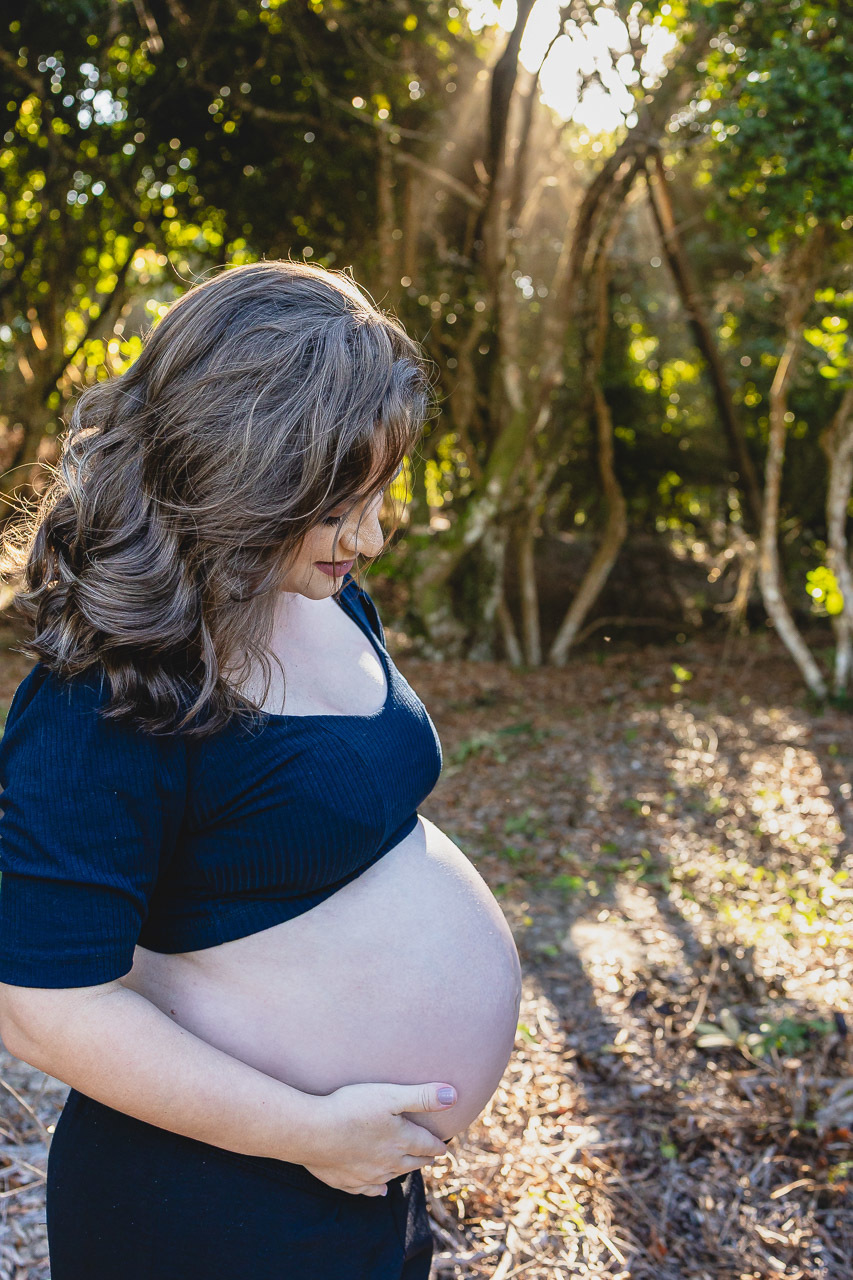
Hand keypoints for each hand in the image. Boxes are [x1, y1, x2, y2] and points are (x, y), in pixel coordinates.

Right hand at [300, 1080, 455, 1196]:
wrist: (312, 1132)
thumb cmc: (351, 1108)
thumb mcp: (390, 1095)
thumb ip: (422, 1097)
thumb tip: (453, 1096)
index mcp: (402, 1140)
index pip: (427, 1145)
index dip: (437, 1146)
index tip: (443, 1148)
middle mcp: (389, 1162)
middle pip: (413, 1163)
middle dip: (423, 1159)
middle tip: (429, 1157)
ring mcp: (368, 1175)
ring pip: (393, 1177)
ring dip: (402, 1172)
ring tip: (407, 1167)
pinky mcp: (348, 1182)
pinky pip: (368, 1190)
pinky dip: (377, 1191)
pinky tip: (380, 1191)